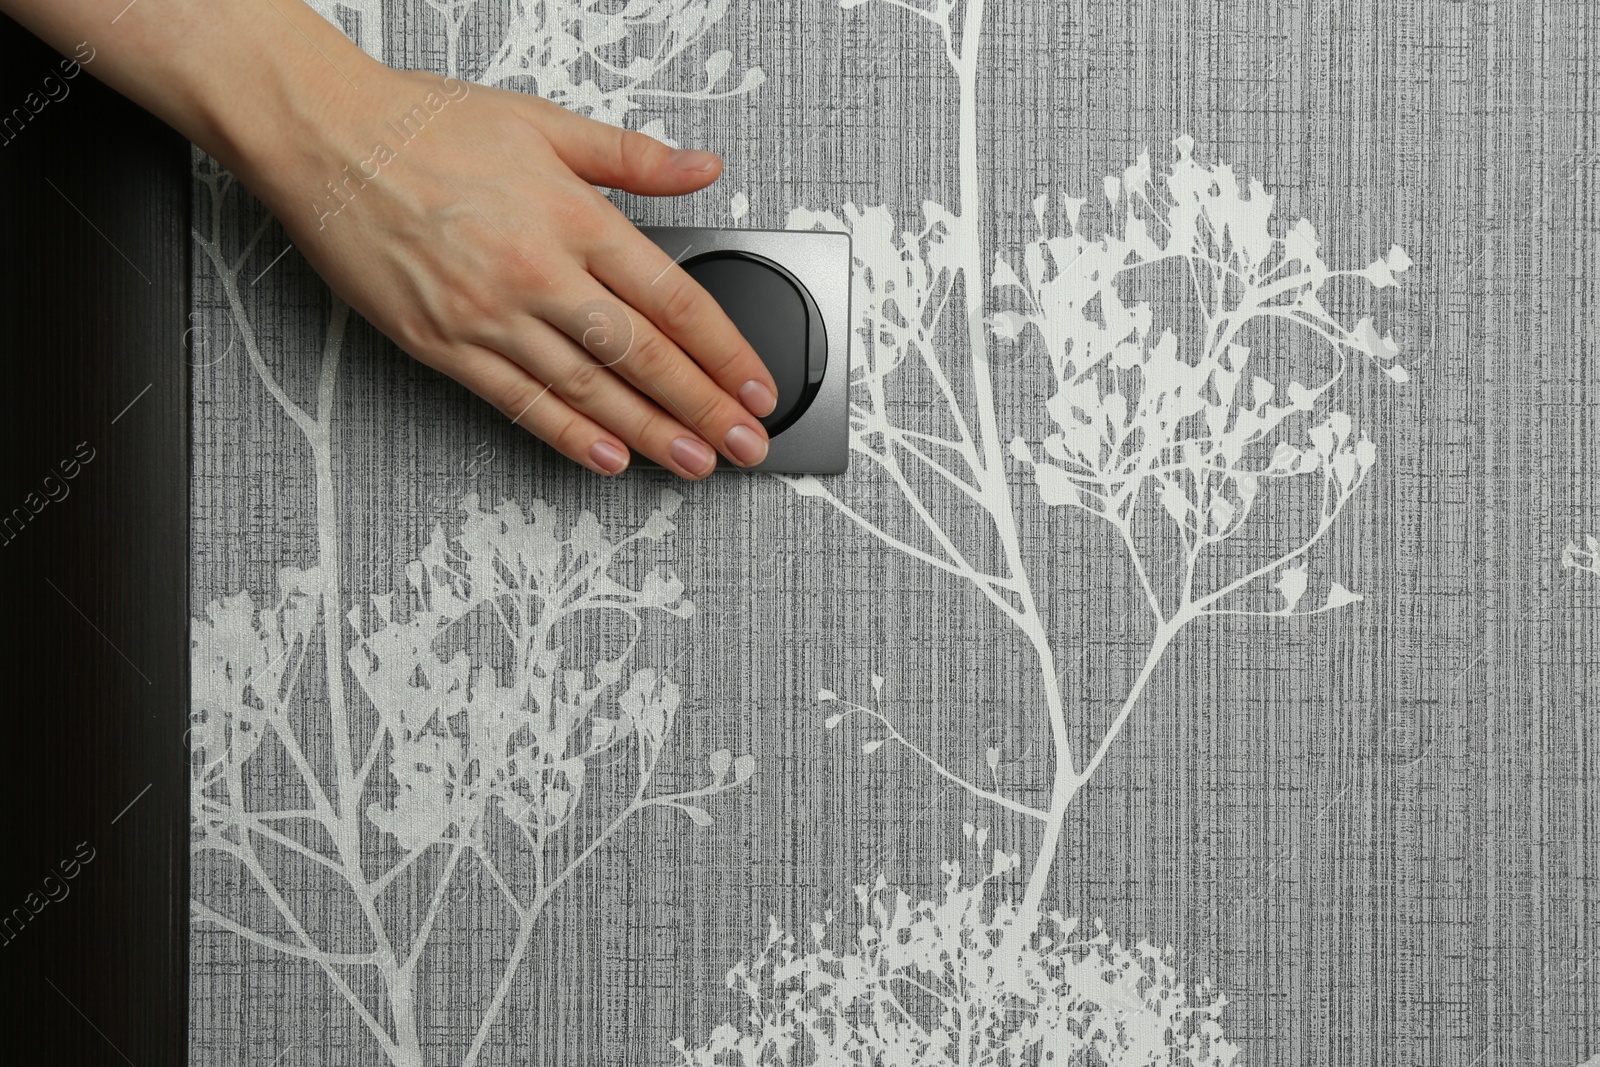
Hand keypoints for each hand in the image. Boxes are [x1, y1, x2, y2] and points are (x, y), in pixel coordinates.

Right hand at [237, 66, 775, 477]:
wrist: (325, 137)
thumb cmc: (425, 124)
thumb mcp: (544, 122)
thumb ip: (633, 156)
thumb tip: (704, 168)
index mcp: (573, 216)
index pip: (673, 299)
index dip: (725, 351)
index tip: (757, 386)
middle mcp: (538, 271)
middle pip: (641, 355)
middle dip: (704, 407)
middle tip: (746, 446)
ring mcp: (489, 314)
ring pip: (588, 389)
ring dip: (650, 433)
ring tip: (694, 463)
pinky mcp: (441, 344)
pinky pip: (518, 402)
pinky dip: (568, 436)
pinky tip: (609, 459)